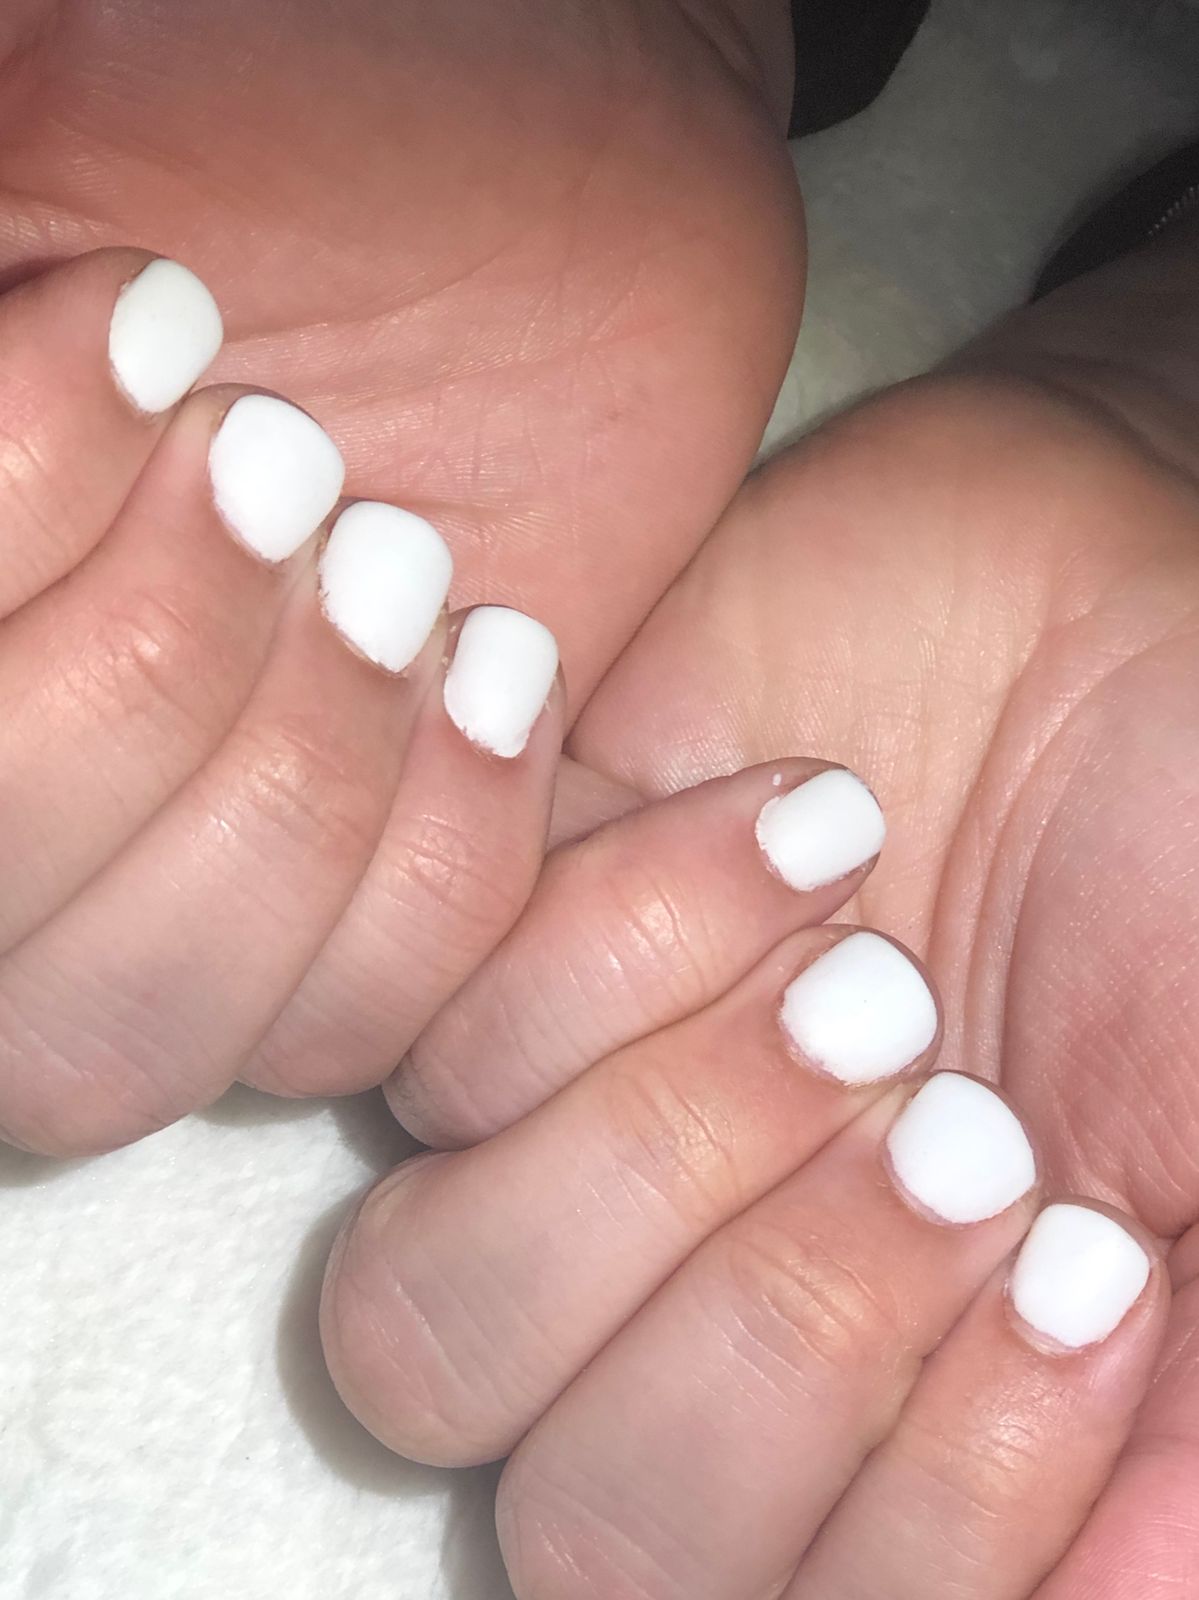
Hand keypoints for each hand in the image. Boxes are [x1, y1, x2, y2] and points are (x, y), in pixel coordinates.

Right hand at [0, 0, 800, 1150]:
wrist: (559, 183)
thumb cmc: (305, 111)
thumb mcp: (68, 116)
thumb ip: (2, 291)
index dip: (15, 540)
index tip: (162, 332)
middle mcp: (28, 784)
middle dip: (145, 695)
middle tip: (293, 464)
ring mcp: (176, 872)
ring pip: (138, 1036)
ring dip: (291, 804)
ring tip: (410, 576)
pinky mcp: (364, 901)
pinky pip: (353, 1023)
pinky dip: (442, 864)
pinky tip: (504, 664)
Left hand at [324, 225, 1198, 1596]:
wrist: (1092, 605)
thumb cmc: (1193, 867)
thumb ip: (1184, 1418)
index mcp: (875, 1398)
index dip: (927, 1503)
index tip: (1089, 1272)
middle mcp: (694, 1308)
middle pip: (583, 1520)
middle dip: (784, 1331)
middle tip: (960, 1121)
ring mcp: (570, 1137)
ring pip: (431, 1313)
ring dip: (669, 1150)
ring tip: (866, 979)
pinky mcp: (491, 946)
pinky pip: (426, 1034)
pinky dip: (621, 938)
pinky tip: (810, 825)